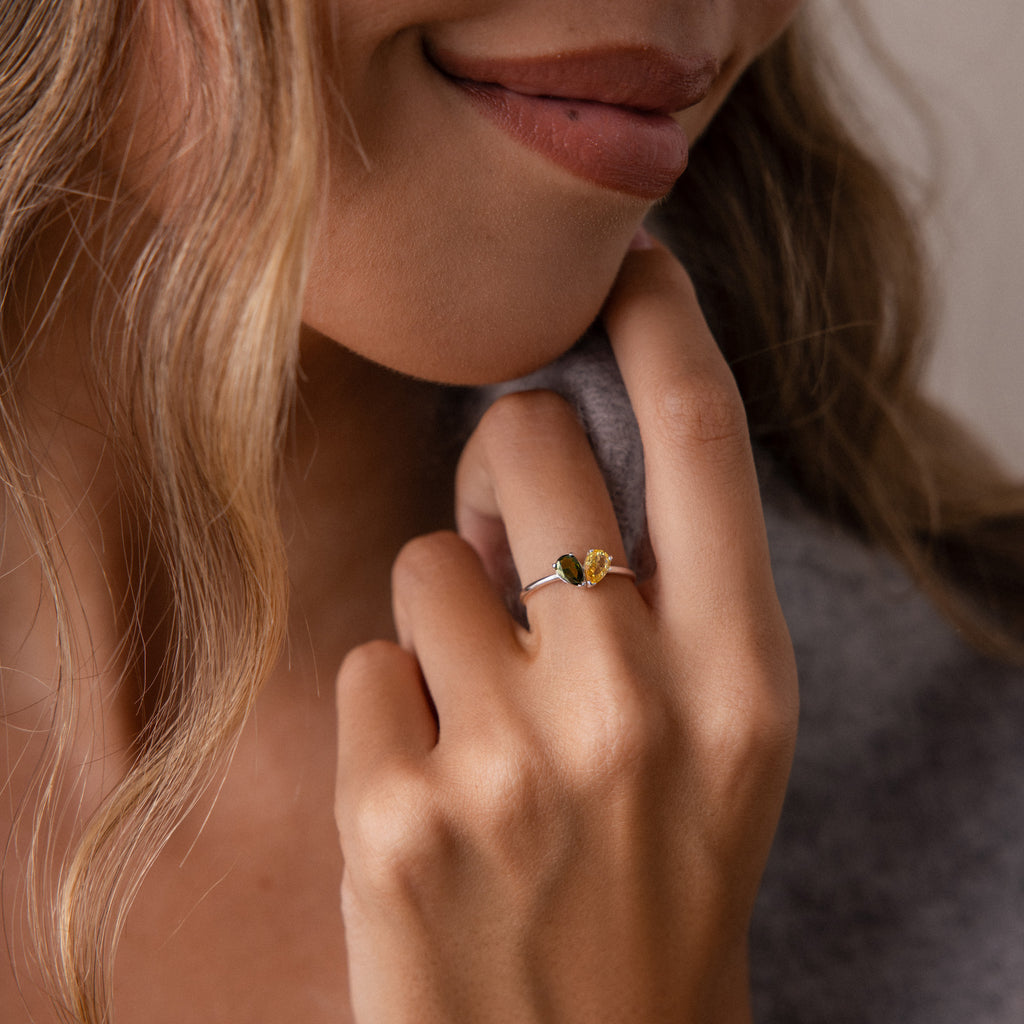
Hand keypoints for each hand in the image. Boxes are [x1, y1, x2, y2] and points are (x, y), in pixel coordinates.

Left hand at [334, 240, 797, 1022]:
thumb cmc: (656, 881)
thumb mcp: (713, 742)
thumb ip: (657, 597)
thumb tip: (537, 465)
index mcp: (740, 682)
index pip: (705, 442)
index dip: (667, 327)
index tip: (632, 270)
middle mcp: (634, 707)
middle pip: (528, 444)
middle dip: (501, 460)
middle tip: (510, 545)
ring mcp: (512, 764)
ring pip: (427, 561)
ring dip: (445, 618)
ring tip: (484, 725)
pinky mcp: (399, 819)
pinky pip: (369, 665)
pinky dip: (394, 707)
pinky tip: (435, 795)